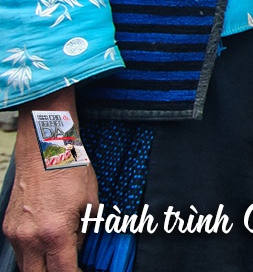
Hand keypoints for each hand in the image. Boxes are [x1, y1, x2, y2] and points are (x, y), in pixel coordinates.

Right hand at [5, 96, 96, 271]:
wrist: (44, 148)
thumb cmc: (70, 169)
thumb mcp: (89, 203)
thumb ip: (83, 233)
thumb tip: (78, 249)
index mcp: (54, 232)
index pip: (62, 271)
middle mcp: (29, 237)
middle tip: (69, 268)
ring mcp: (15, 232)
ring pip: (25, 265)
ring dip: (41, 266)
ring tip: (60, 257)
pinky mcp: (8, 226)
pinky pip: (18, 250)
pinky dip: (32, 254)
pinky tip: (46, 245)